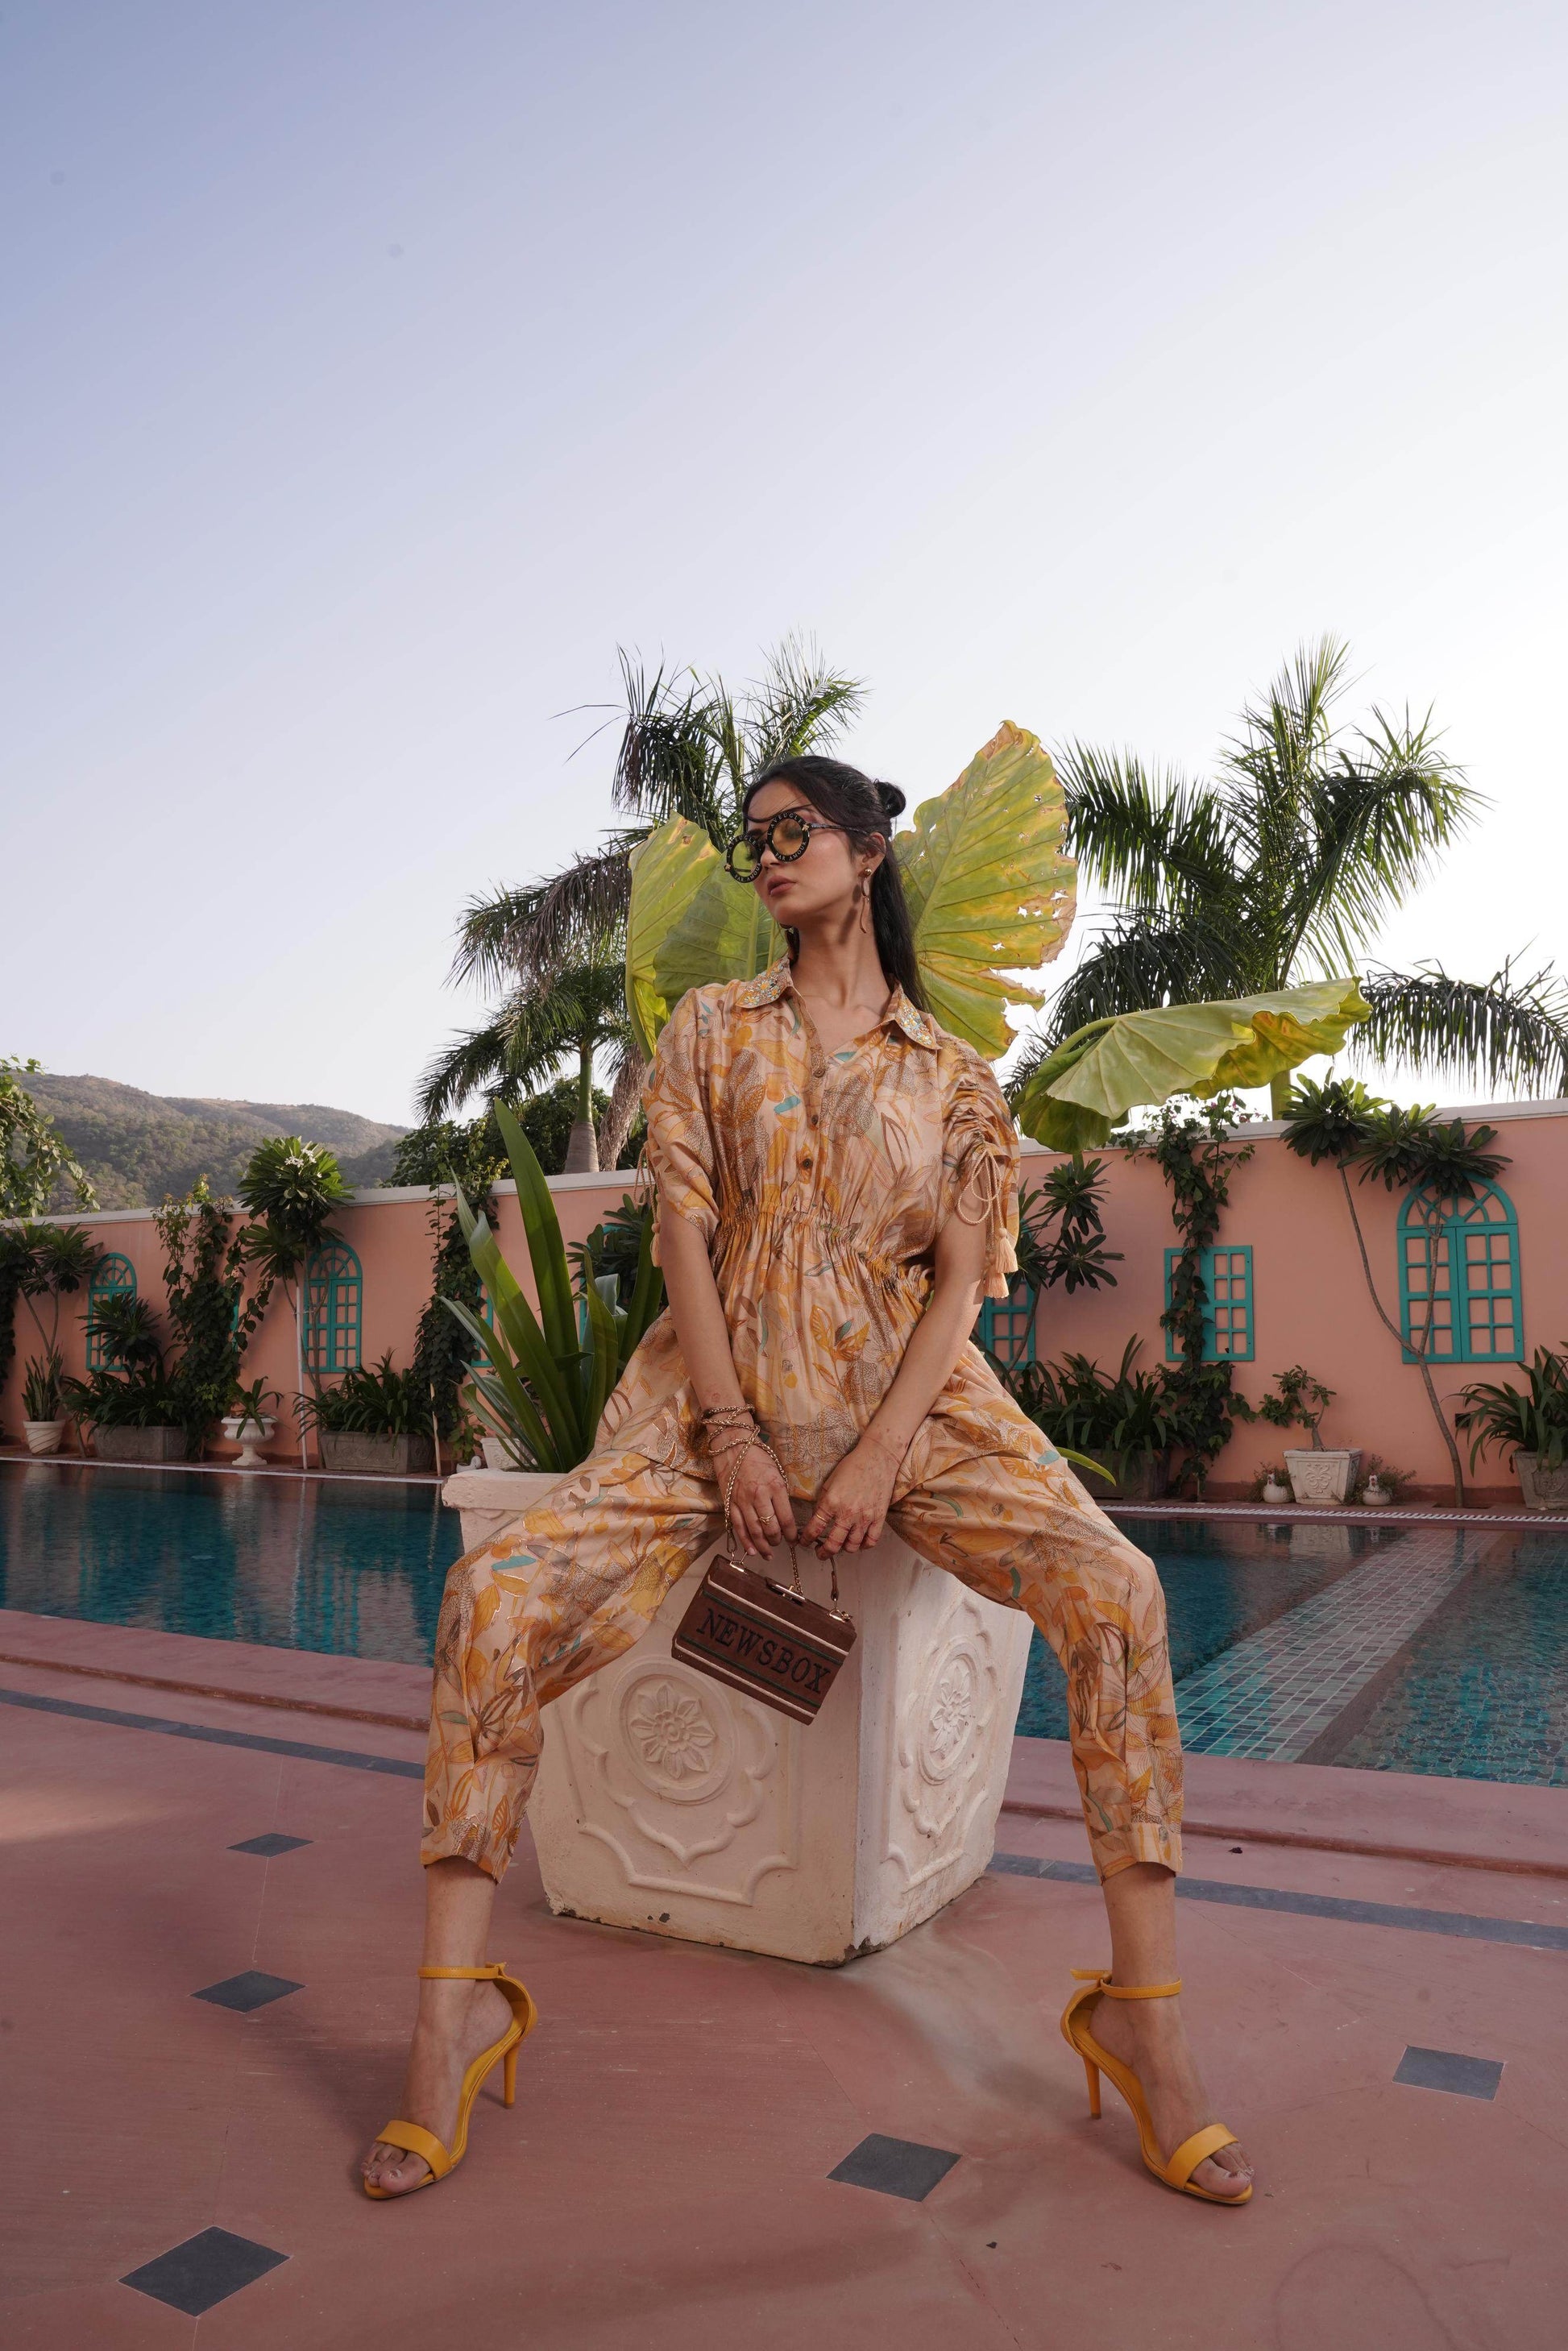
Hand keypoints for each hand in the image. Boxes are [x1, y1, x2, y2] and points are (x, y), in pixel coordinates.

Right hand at [720, 1439, 795, 1557]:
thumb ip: (781, 1495)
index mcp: (775, 1487)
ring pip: (754, 1531)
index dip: (791, 1534)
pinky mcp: (730, 1503)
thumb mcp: (777, 1472)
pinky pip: (738, 1527)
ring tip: (769, 1554)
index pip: (786, 1519)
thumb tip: (786, 1517)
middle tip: (781, 1544)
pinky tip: (752, 1550)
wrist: (732, 1445)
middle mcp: (759, 1496)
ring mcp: (742, 1501)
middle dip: (778, 1540)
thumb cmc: (757, 1456)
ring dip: (763, 1546)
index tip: (794, 1540)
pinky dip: (745, 1541)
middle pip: (771, 1528)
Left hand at [804, 1434, 901, 1556]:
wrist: (878, 1457)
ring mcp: (865, 1517)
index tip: (803, 1541)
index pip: (814, 1528)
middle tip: (820, 1552)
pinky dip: (863, 1546)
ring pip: (852, 1546)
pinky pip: (871, 1541)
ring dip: (843, 1549)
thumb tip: (816, 1518)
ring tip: (839, 1545)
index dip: (806, 1539)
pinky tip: (858, 1542)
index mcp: (832, 1502)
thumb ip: (822, 1502)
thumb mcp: (829, 1481)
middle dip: (823, 1552)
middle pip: (833, 1544)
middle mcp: (848, 1513)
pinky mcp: (879, 1517)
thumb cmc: (852, 1466)